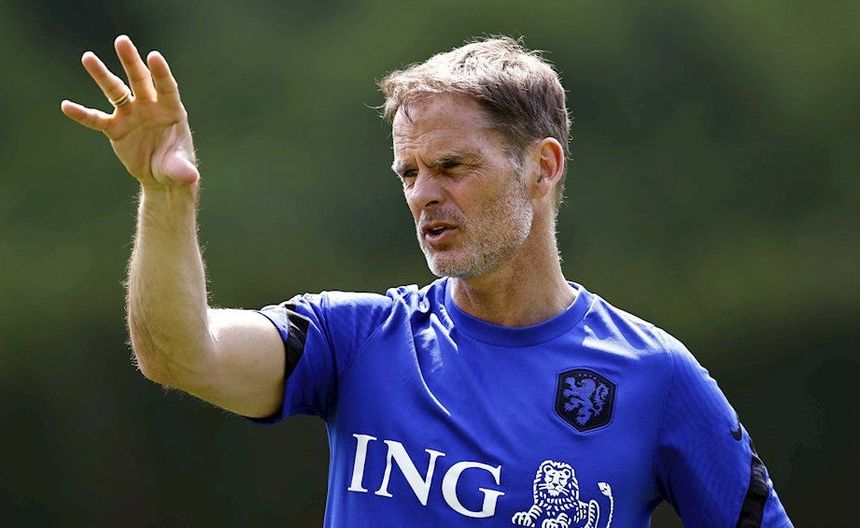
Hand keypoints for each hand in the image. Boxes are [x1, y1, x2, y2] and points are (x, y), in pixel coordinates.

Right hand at [60, 35, 198, 186]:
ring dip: (102, 75)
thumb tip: (189, 176)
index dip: (160, 73)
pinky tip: (67, 106)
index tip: (154, 56)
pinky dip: (82, 114)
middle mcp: (150, 107)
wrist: (162, 176)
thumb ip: (182, 169)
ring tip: (88, 57)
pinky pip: (96, 120)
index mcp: (171, 110)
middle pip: (139, 79)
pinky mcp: (116, 128)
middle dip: (131, 61)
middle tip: (122, 41)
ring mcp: (131, 115)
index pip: (166, 87)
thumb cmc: (176, 166)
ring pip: (115, 91)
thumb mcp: (181, 169)